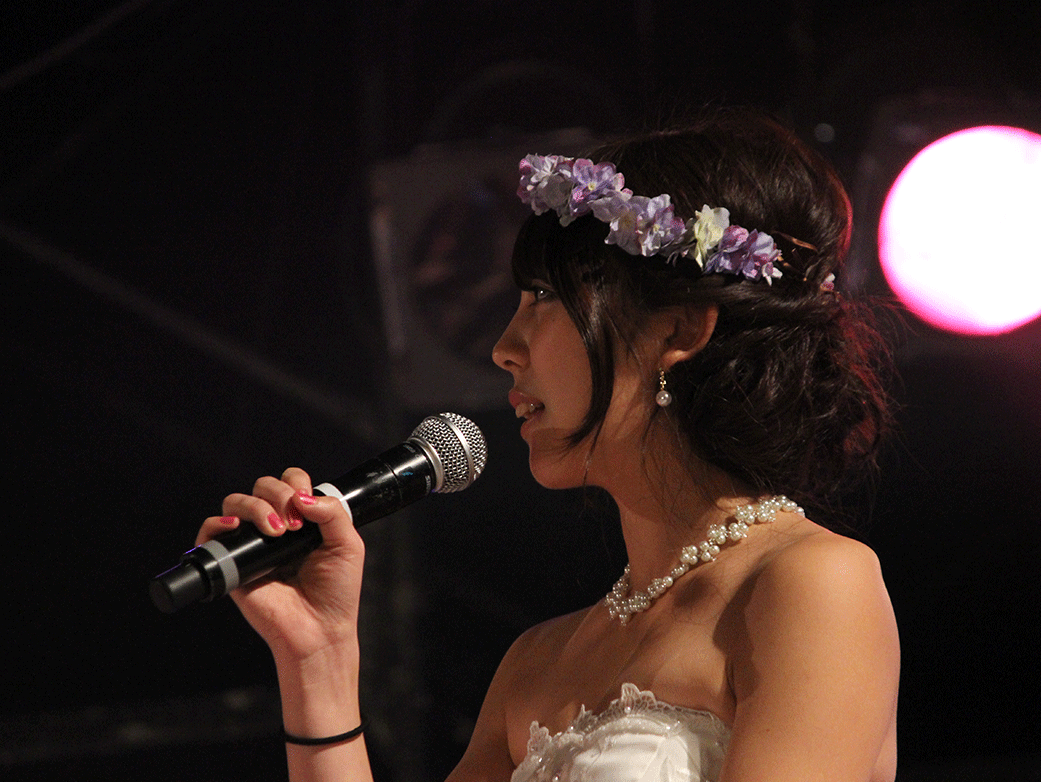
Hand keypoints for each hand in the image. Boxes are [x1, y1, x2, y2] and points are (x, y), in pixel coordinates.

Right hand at [195, 468, 365, 664]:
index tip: (307, 508)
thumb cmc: (336, 593)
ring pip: (236, 502)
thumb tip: (302, 496)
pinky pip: (209, 535)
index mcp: (302, 519)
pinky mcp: (232, 565)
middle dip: (278, 495)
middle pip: (262, 486)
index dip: (296, 484)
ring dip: (256, 507)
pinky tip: (235, 526)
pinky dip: (216, 523)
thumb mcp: (348, 545)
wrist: (319, 631)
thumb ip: (333, 513)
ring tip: (275, 533)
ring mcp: (253, 545)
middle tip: (293, 526)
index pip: (290, 481)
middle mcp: (275, 528)